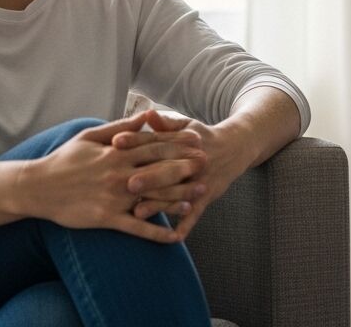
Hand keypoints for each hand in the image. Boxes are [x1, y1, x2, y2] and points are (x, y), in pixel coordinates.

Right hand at [19, 113, 204, 242]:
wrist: (37, 187)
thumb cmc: (64, 159)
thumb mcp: (91, 136)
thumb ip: (121, 126)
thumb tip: (146, 115)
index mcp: (116, 152)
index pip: (154, 145)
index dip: (178, 142)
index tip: (198, 140)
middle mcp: (119, 173)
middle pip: (159, 168)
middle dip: (185, 166)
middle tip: (208, 164)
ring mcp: (114, 197)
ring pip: (153, 198)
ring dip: (177, 198)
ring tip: (198, 197)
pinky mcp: (107, 218)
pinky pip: (137, 228)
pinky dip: (156, 233)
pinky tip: (175, 237)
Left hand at [119, 109, 253, 240]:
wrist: (234, 148)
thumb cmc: (202, 136)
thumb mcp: (186, 125)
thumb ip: (164, 123)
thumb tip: (146, 114)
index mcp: (184, 140)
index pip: (156, 139)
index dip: (136, 140)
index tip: (116, 142)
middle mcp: (193, 160)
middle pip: (167, 168)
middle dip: (148, 177)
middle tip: (126, 184)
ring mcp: (200, 181)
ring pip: (178, 194)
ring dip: (159, 204)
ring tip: (138, 213)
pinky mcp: (207, 196)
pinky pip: (195, 214)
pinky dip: (185, 225)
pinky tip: (171, 237)